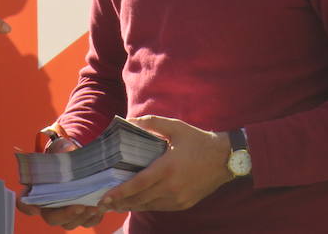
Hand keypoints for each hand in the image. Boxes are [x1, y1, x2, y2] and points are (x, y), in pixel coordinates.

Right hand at [15, 134, 105, 228]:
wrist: (80, 159)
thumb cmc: (66, 155)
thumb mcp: (61, 149)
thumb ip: (61, 151)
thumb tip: (66, 151)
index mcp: (37, 189)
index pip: (24, 203)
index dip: (28, 207)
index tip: (35, 208)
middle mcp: (48, 205)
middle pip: (51, 218)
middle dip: (65, 214)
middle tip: (79, 207)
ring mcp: (65, 212)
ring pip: (70, 224)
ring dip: (82, 217)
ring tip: (94, 206)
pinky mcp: (81, 215)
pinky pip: (87, 222)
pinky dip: (94, 217)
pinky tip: (100, 207)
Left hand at [98, 116, 232, 212]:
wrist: (225, 158)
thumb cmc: (198, 140)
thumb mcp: (175, 126)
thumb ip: (151, 122)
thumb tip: (128, 120)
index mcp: (167, 168)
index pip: (138, 184)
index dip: (120, 192)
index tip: (105, 197)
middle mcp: (172, 187)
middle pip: (141, 198)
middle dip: (121, 202)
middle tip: (103, 203)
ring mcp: (179, 198)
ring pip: (150, 206)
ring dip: (132, 205)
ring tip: (116, 204)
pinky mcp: (185, 204)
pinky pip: (161, 207)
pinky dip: (147, 205)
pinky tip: (137, 202)